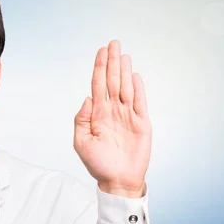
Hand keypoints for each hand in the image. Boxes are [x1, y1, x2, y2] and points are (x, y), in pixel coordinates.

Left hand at [73, 40, 151, 197]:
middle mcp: (112, 111)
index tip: (100, 51)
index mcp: (97, 114)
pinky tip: (135, 75)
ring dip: (124, 71)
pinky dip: (138, 88)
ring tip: (123, 54)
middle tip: (113, 43)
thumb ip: (81, 119)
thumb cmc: (98, 163)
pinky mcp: (141, 123)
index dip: (99, 68)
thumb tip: (86, 98)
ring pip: (126, 88)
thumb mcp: (81, 142)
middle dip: (112, 62)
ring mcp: (127, 116)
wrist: (117, 180)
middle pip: (112, 81)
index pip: (98, 85)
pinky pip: (139, 102)